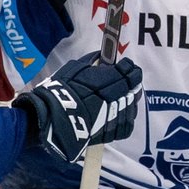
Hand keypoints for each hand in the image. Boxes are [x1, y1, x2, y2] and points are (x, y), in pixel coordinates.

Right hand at [13, 51, 142, 162]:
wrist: (55, 120)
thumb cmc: (61, 92)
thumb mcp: (74, 69)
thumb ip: (91, 61)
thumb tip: (101, 56)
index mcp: (109, 79)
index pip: (128, 70)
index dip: (128, 67)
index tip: (126, 66)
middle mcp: (117, 96)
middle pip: (133, 87)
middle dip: (131, 82)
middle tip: (126, 81)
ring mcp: (117, 115)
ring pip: (132, 105)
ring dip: (129, 100)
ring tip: (121, 98)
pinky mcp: (113, 132)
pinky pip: (127, 124)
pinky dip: (125, 118)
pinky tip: (118, 114)